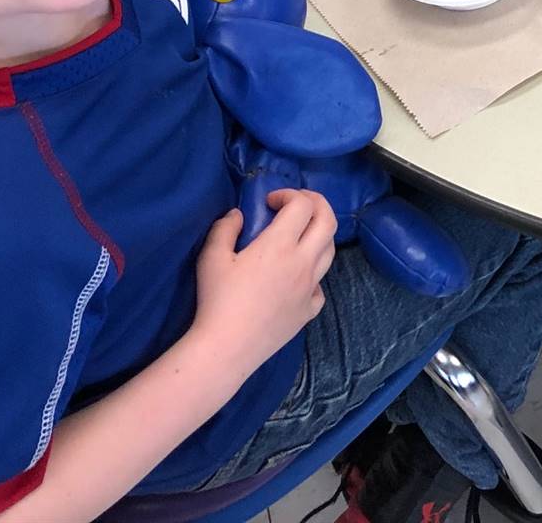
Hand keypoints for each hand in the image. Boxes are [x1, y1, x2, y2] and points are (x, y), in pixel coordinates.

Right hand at [191, 190, 335, 369]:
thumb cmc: (218, 300)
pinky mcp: (308, 311)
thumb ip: (224, 229)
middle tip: (298, 204)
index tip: (270, 201)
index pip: (303, 206)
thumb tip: (237, 215)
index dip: (290, 194)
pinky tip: (297, 279)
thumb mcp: (211, 258)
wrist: (227, 348)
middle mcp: (303, 263)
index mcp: (280, 245)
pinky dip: (314, 275)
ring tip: (299, 236)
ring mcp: (310, 288)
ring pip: (330, 251)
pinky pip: (320, 287)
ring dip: (319, 235)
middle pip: (329, 222)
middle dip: (318, 203)